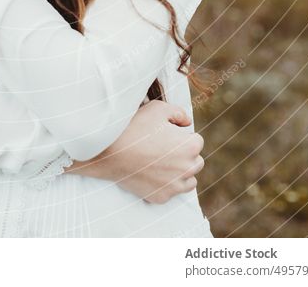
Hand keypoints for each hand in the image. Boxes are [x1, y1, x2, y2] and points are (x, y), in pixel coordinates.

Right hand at [65, 100, 204, 203]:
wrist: (111, 151)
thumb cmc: (135, 127)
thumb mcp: (158, 109)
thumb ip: (179, 113)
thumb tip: (187, 122)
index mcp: (190, 147)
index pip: (196, 141)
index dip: (182, 136)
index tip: (167, 135)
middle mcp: (188, 169)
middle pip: (196, 162)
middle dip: (185, 155)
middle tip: (164, 149)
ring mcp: (175, 186)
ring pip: (189, 181)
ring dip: (181, 173)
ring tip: (161, 163)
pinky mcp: (162, 197)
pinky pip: (172, 193)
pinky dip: (166, 185)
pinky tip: (152, 174)